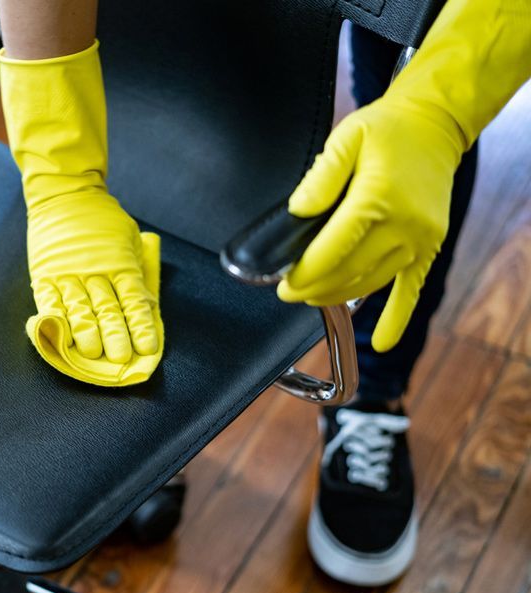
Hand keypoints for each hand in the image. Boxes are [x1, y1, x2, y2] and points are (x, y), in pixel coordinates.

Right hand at [27, 188, 158, 362]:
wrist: (65, 194)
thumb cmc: (102, 220)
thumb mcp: (129, 240)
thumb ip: (135, 271)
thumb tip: (146, 306)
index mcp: (120, 262)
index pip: (133, 300)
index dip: (140, 325)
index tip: (147, 348)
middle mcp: (95, 271)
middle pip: (107, 309)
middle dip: (114, 336)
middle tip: (120, 359)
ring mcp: (67, 274)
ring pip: (79, 309)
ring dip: (86, 334)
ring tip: (91, 355)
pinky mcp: (45, 275)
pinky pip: (50, 302)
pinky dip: (55, 321)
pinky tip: (62, 337)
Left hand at [278, 97, 463, 351]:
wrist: (434, 125)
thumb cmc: (386, 131)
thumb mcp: (346, 139)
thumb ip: (319, 178)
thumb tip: (298, 212)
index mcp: (377, 199)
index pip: (333, 251)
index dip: (305, 274)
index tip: (283, 285)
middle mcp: (403, 226)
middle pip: (349, 273)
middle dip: (314, 289)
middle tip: (288, 293)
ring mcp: (420, 240)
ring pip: (372, 284)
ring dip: (338, 297)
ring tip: (312, 298)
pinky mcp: (429, 246)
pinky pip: (412, 288)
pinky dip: (397, 317)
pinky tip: (382, 342)